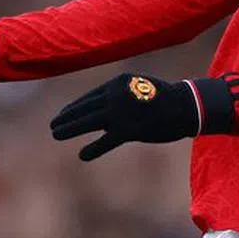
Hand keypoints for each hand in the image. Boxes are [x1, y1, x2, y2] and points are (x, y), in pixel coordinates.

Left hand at [50, 73, 234, 159]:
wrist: (185, 105)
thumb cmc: (164, 99)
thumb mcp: (138, 90)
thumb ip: (119, 100)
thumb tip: (101, 118)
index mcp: (118, 83)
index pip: (90, 97)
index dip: (74, 108)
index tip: (63, 115)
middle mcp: (115, 95)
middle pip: (85, 108)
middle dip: (67, 118)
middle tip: (53, 126)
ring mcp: (121, 112)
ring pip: (88, 122)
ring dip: (70, 129)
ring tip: (56, 134)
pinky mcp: (129, 130)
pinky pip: (105, 141)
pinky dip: (93, 149)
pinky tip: (82, 154)